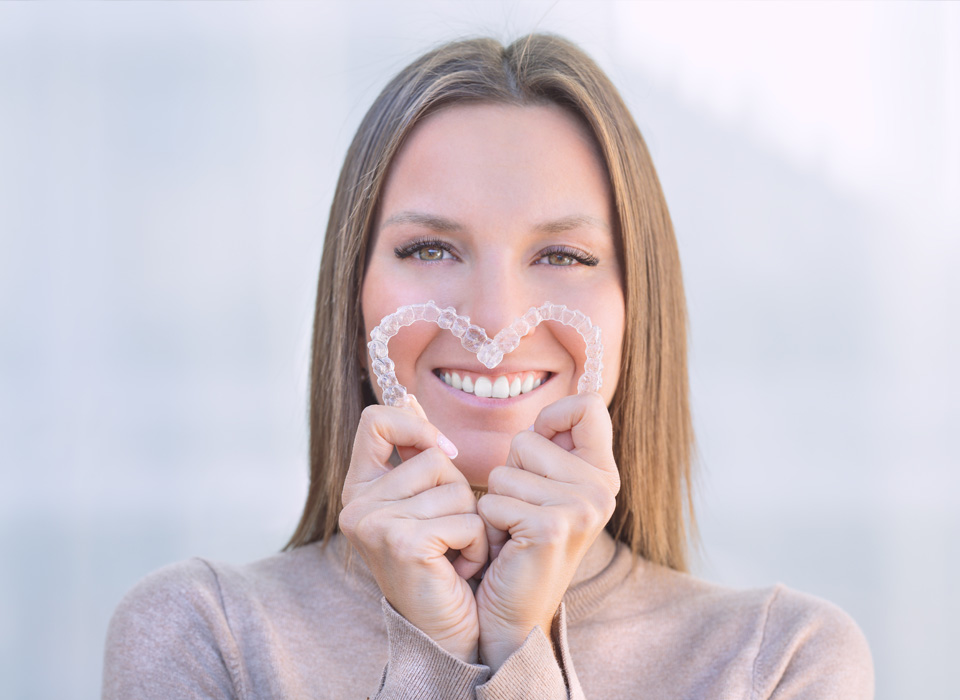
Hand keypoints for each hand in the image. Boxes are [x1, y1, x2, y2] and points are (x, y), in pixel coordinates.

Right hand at [338, 396, 487, 662]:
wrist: (449, 631)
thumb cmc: (445, 563)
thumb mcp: (428, 501)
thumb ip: (416, 454)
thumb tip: (410, 399)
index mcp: (359, 488)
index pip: (375, 420)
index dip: (416, 427)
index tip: (443, 455)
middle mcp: (355, 505)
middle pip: (431, 457)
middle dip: (458, 494)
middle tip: (447, 535)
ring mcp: (373, 524)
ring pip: (454, 488)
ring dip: (472, 523)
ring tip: (454, 554)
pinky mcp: (401, 543)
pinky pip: (466, 519)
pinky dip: (476, 545)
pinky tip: (458, 569)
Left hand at [475, 392, 619, 670]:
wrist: (516, 617)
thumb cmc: (520, 544)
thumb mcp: (546, 488)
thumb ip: (552, 449)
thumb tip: (546, 411)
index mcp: (603, 474)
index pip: (588, 405)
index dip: (552, 416)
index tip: (540, 446)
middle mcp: (601, 489)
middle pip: (528, 438)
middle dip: (510, 472)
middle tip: (522, 513)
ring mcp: (580, 509)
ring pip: (503, 471)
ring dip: (496, 502)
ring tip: (512, 533)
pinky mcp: (551, 528)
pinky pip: (493, 500)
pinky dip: (488, 524)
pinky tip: (506, 549)